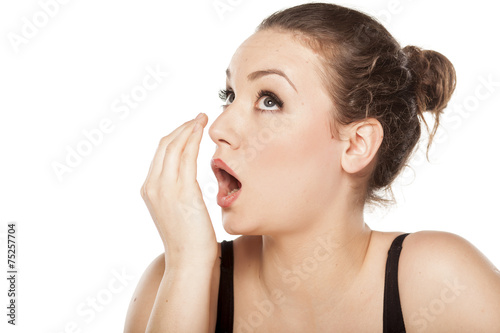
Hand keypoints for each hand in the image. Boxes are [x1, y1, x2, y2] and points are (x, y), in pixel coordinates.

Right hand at [140, 113, 216, 267]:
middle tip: (198, 117)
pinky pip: (186, 156)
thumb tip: (189, 183)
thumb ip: (178, 193)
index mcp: (149, 189)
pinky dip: (193, 139)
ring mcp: (164, 188)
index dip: (176, 136)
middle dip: (182, 127)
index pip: (161, 154)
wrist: (188, 261)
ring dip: (188, 128)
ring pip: (174, 146)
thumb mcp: (178, 211)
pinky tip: (202, 131)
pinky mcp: (181, 191)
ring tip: (202, 118)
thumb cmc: (189, 240)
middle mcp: (152, 185)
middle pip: (164, 145)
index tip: (190, 127)